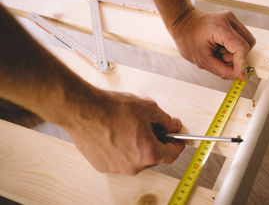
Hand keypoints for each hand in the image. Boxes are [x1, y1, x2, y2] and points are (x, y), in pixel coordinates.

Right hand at [64, 90, 183, 174]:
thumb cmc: (112, 108)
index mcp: (148, 153)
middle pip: (153, 157)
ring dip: (138, 146)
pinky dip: (122, 149)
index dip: (177, 145)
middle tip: (151, 127)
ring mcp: (117, 168)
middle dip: (155, 143)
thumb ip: (165, 119)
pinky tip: (116, 133)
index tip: (177, 140)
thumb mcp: (148, 108)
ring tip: (129, 128)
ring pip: (135, 159)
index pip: (172, 155)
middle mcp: (133, 165)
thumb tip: (173, 125)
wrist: (83, 109)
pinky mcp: (103, 166)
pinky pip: (119, 159)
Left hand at [170, 9, 255, 79]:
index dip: (242, 64)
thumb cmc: (188, 39)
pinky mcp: (233, 22)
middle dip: (238, 58)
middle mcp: (229, 19)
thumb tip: (238, 76)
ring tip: (220, 52)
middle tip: (221, 59)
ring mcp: (232, 19)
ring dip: (237, 53)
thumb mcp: (202, 60)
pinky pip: (242, 38)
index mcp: (220, 27)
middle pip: (248, 44)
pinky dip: (235, 47)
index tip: (240, 77)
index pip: (241, 47)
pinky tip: (222, 47)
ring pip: (247, 42)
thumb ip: (222, 70)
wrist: (183, 23)